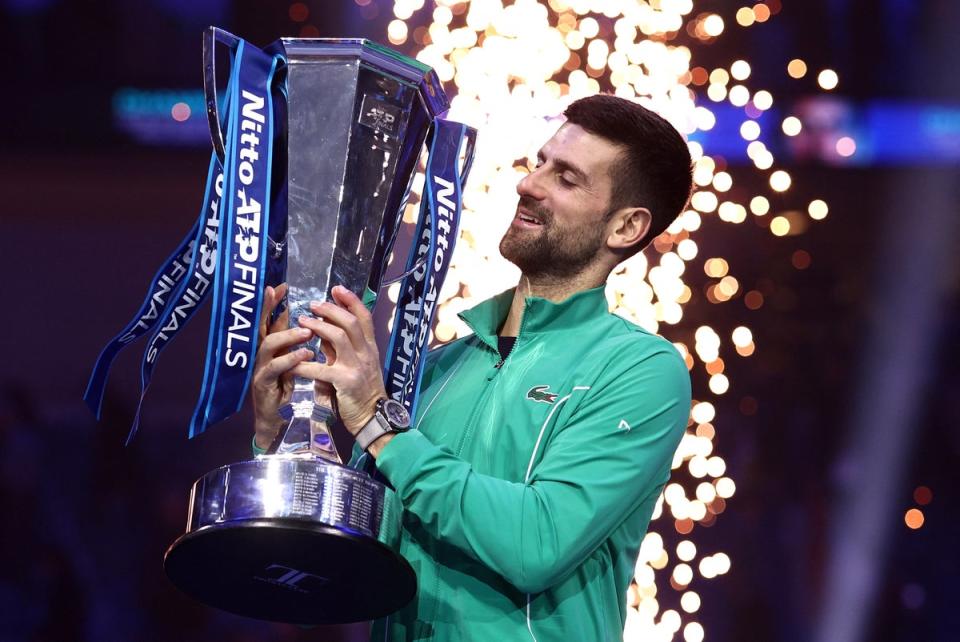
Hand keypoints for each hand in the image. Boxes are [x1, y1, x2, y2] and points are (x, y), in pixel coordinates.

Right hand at [250, 283, 313, 449]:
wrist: (278, 419)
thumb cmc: (283, 386)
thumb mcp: (289, 359)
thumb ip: (292, 340)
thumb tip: (300, 318)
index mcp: (267, 346)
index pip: (266, 319)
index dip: (270, 302)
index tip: (280, 286)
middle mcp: (258, 354)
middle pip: (259, 325)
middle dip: (267, 308)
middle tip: (283, 297)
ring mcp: (258, 368)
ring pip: (267, 345)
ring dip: (287, 335)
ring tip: (307, 331)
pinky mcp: (263, 385)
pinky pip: (275, 369)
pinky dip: (291, 360)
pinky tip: (306, 355)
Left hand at [292, 285, 386, 435]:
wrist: (372, 417)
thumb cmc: (363, 391)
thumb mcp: (358, 364)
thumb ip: (343, 348)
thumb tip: (325, 329)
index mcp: (370, 347)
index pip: (364, 317)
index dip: (351, 301)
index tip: (336, 289)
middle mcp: (366, 353)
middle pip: (350, 322)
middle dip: (330, 310)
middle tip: (313, 305)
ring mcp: (357, 367)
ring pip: (338, 338)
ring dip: (318, 327)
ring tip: (302, 323)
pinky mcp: (345, 382)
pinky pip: (321, 369)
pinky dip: (304, 365)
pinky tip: (292, 364)